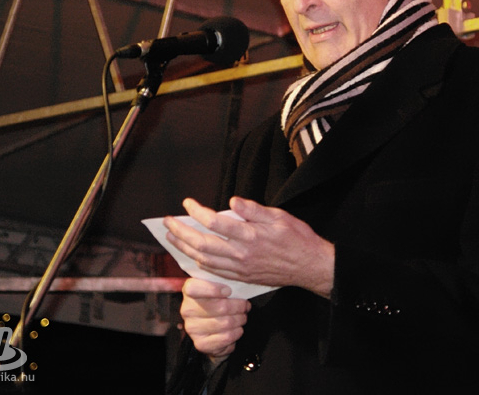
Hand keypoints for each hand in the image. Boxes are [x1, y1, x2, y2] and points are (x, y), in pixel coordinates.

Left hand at [164, 197, 334, 297]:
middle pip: (202, 244)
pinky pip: (214, 271)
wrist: (310, 266)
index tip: (188, 203)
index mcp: (251, 236)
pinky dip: (198, 263)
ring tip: (172, 238)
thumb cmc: (298, 239)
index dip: (197, 212)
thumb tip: (233, 202)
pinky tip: (191, 255)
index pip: (215, 223)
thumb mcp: (280, 217)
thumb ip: (254, 210)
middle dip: (181, 232)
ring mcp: (240, 269)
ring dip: (184, 249)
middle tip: (168, 222)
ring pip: (204, 260)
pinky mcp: (242, 277)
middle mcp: (242, 255)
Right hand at [180, 278, 249, 359]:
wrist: (213, 332)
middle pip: (219, 306)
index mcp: (190, 292)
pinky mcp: (200, 343)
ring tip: (242, 317)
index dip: (212, 289)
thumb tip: (239, 284)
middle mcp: (187, 310)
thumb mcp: (220, 289)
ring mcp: (192, 328)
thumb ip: (225, 283)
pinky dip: (236, 332)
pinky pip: (226, 337)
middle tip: (245, 306)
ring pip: (226, 322)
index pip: (193, 288)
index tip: (228, 291)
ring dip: (240, 319)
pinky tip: (237, 329)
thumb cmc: (219, 304)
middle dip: (238, 306)